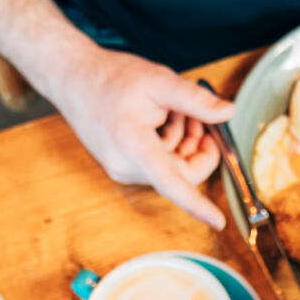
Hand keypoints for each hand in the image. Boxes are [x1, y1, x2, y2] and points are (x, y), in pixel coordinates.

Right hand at [48, 46, 230, 227]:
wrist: (71, 78)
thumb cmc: (110, 78)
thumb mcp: (158, 81)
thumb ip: (196, 100)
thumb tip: (228, 113)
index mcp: (133, 148)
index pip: (172, 184)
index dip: (198, 205)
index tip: (218, 221)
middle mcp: (126, 167)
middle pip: (182, 173)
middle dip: (198, 146)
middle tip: (198, 115)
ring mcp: (123, 170)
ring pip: (173, 168)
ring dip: (184, 142)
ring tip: (173, 110)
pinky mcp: (123, 167)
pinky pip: (159, 164)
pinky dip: (169, 144)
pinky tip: (161, 118)